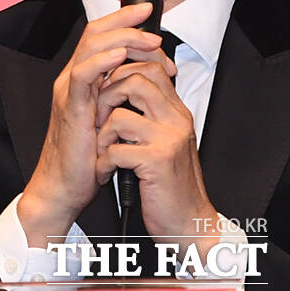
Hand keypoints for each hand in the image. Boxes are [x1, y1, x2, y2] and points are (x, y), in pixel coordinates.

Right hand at [17, 2, 174, 246]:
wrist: (63, 188)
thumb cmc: (89, 155)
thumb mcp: (111, 115)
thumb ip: (123, 91)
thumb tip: (152, 73)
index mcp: (84, 77)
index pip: (101, 34)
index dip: (123, 18)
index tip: (149, 12)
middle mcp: (73, 78)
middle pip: (96, 32)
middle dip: (127, 22)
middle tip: (154, 25)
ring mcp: (70, 91)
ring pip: (90, 47)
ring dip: (123, 39)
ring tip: (149, 40)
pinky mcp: (71, 108)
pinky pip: (83, 75)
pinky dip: (102, 61)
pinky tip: (120, 56)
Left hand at [95, 59, 219, 258]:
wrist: (189, 222)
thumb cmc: (172, 185)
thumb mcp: (166, 141)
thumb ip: (153, 115)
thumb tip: (125, 90)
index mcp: (177, 112)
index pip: (152, 69)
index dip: (123, 72)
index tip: (108, 90)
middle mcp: (175, 120)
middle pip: (136, 81)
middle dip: (107, 96)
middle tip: (100, 118)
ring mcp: (168, 139)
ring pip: (120, 116)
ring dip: (102, 135)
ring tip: (103, 150)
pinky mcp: (157, 162)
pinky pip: (116, 150)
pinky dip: (103, 163)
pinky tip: (107, 172)